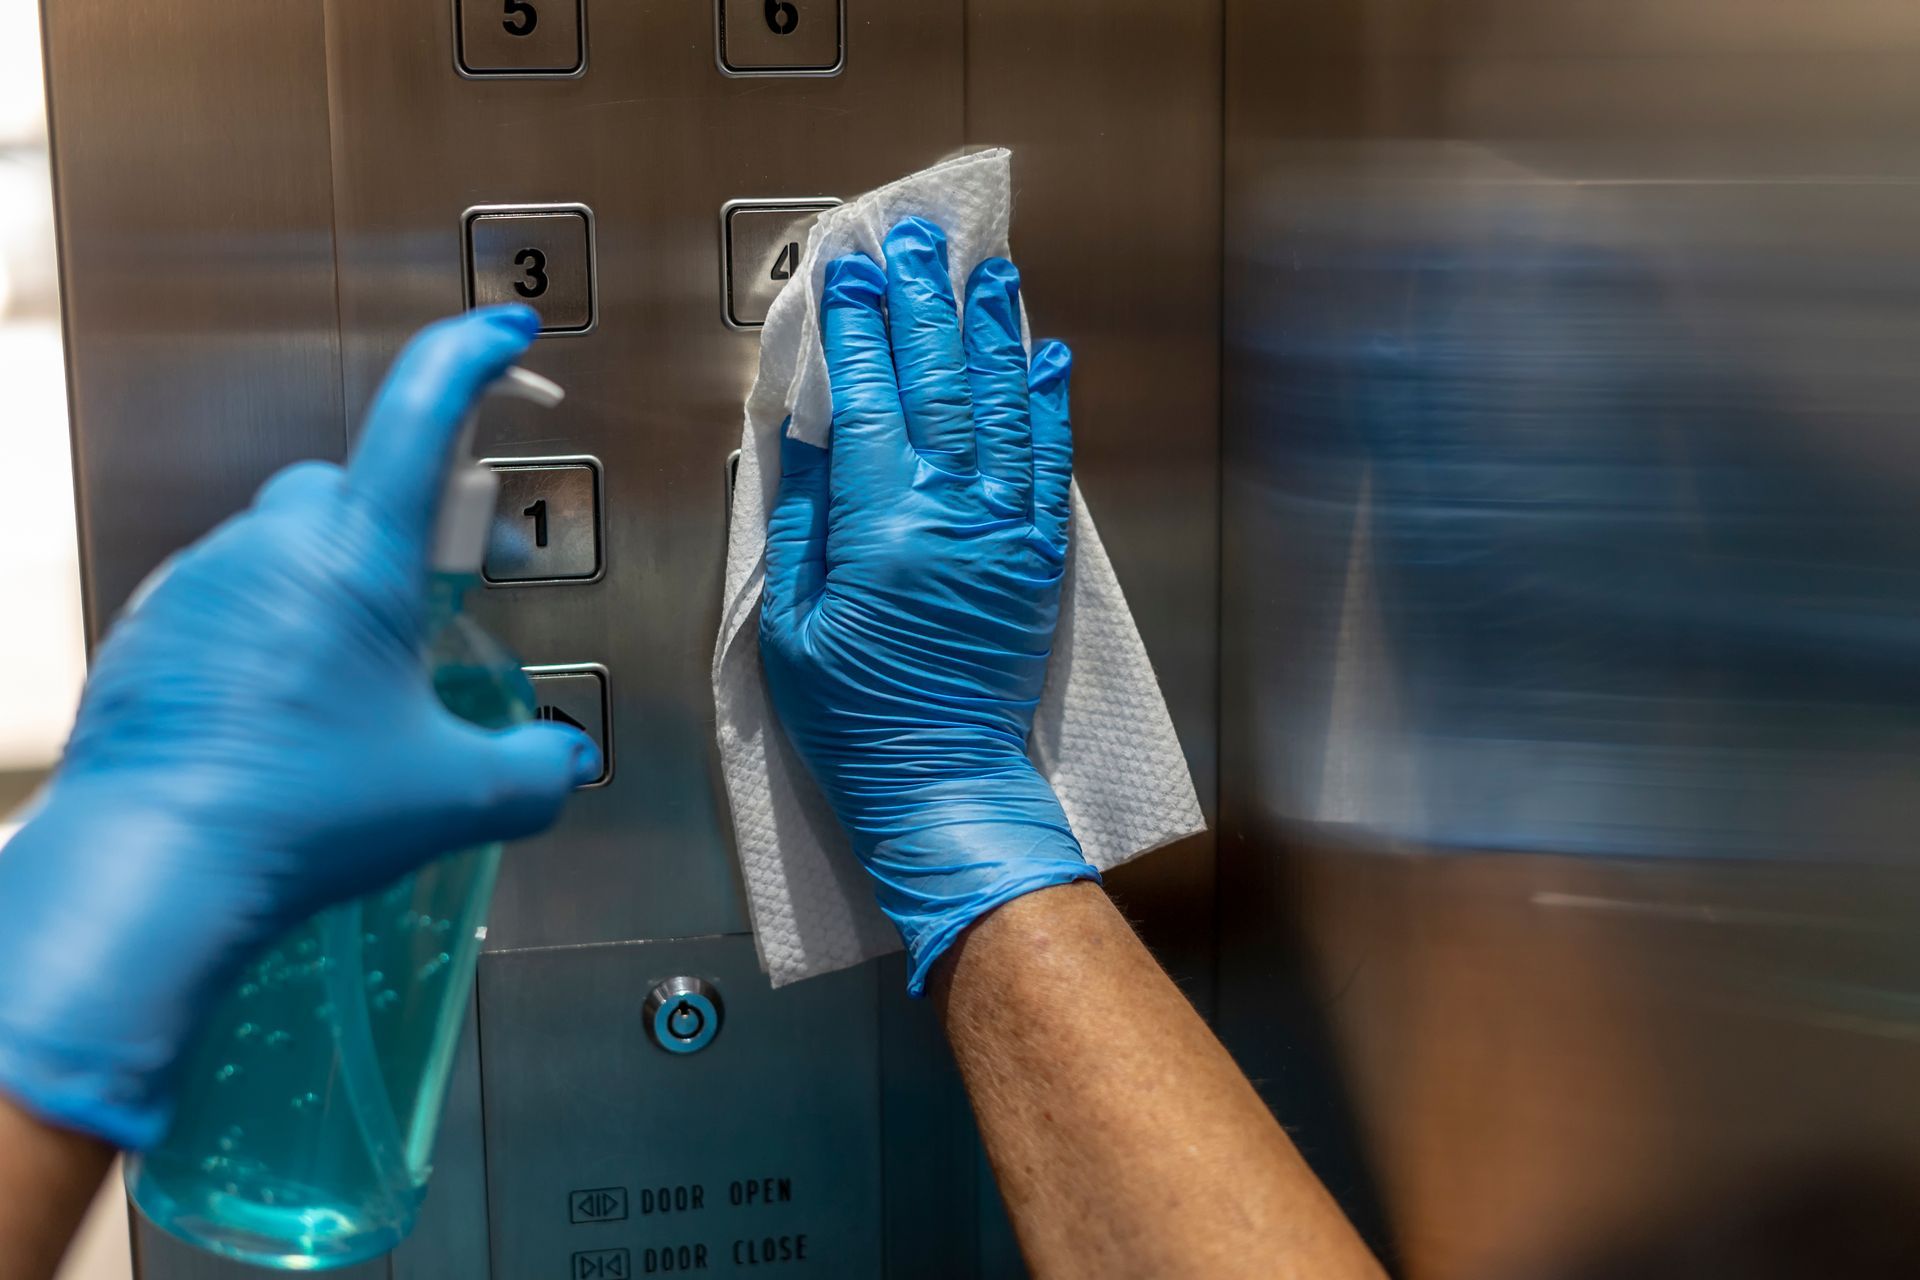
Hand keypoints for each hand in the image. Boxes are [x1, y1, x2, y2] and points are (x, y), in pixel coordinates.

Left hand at [0, 307, 599, 1148]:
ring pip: (285, 545)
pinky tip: (285, 712)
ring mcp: (200, 583)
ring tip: (355, 685)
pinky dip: (268, 630)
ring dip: (331, 585)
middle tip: (435, 599)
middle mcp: (272, 548)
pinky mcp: (152, 629)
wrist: (154, 868)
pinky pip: (227, 599)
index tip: (503, 334)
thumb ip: (535, 771)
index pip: (421, 414)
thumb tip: (562, 762)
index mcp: (358, 557)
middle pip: (352, 488)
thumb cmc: (307, 815)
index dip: (470, 360)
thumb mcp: (457, 797)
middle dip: (401, 525)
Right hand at [759, 217, 1096, 993]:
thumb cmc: (854, 718)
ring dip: (991, 332)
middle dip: (923, 304)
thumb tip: (807, 436)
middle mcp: (954, 516)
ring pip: (1001, 408)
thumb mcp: (788, 626)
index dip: (856, 328)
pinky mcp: (1038, 557)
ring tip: (986, 272)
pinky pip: (1048, 462)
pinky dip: (1048, 404)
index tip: (848, 270)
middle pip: (940, 384)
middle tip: (915, 242)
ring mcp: (1007, 533)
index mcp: (882, 530)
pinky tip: (1045, 356)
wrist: (943, 784)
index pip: (869, 400)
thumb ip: (800, 522)